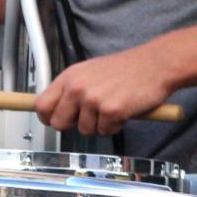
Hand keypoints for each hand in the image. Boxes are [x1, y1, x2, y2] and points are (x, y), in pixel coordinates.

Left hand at [34, 44, 173, 136]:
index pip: (41, 105)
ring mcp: (93, 100)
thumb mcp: (90, 72)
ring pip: (84, 130)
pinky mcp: (110, 111)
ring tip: (113, 106)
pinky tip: (124, 109)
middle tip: (91, 116)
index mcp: (70, 77)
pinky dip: (116, 125)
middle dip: (74, 125)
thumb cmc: (126, 69)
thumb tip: (57, 110)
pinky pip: (105, 131)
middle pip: (58, 123)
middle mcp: (77, 88)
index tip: (55, 120)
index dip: (48, 117)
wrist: (155, 65)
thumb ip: (72, 89)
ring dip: (99, 124)